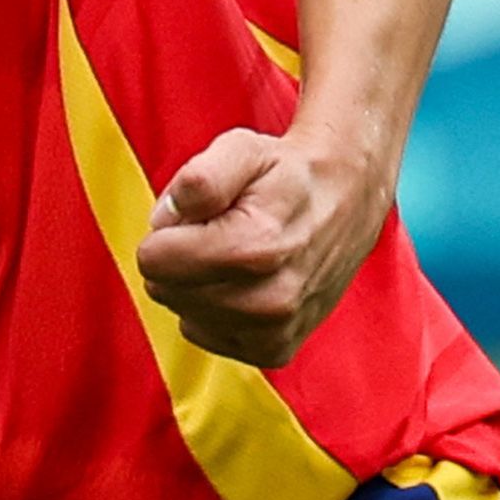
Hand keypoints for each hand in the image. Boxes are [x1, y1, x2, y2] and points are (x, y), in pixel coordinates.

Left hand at [135, 126, 389, 368]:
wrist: (345, 201)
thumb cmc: (283, 174)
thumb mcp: (240, 149)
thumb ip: (197, 179)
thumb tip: (164, 221)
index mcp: (255, 248)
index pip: (153, 261)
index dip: (165, 232)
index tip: (198, 216)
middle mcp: (270, 301)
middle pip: (164, 289)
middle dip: (179, 257)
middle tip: (219, 231)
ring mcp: (275, 331)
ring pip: (183, 312)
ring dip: (195, 283)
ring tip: (235, 253)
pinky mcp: (275, 350)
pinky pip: (203, 333)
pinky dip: (210, 309)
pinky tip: (241, 281)